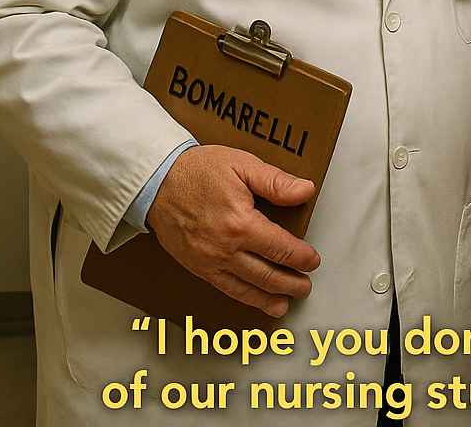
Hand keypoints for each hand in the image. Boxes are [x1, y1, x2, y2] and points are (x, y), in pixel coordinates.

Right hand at [145, 145, 320, 317]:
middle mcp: (225, 248)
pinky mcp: (196, 266)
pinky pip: (224, 288)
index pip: (281, 249)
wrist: (157, 181)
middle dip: (290, 283)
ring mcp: (208, 261)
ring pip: (246, 287)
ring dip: (269, 298)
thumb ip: (276, 182)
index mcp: (241, 224)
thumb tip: (306, 191)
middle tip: (305, 286)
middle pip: (267, 274)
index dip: (301, 257)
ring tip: (285, 304)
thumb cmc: (199, 171)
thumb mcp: (243, 165)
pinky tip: (254, 301)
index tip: (313, 261)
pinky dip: (243, 298)